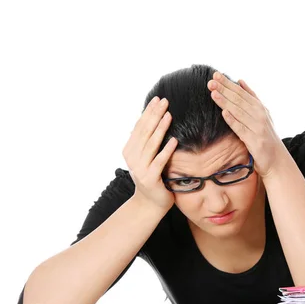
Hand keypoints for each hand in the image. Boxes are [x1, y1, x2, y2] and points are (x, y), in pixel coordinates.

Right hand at [122, 96, 177, 211]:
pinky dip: (166, 150)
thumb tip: (150, 118)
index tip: (158, 99)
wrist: (150, 204)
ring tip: (169, 115)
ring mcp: (140, 168)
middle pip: (145, 132)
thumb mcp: (146, 157)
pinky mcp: (150, 179)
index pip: (140, 126)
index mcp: (130, 149)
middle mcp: (132, 157)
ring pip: (151, 144)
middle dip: (155, 115)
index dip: (148, 112)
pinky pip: (159, 161)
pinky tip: (174, 140)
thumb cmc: (153, 177)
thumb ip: (146, 141)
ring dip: (160, 128)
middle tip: (165, 101)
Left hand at [207, 72, 287, 178]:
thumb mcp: (261, 115)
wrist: (277, 159)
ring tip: (214, 92)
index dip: (229, 83)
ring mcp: (258, 128)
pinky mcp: (255, 141)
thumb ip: (251, 98)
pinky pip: (241, 129)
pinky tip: (224, 113)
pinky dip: (233, 120)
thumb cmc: (266, 136)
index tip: (216, 74)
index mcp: (260, 108)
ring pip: (239, 112)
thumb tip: (240, 81)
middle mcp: (260, 115)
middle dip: (225, 89)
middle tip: (211, 80)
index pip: (242, 92)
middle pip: (239, 100)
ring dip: (226, 101)